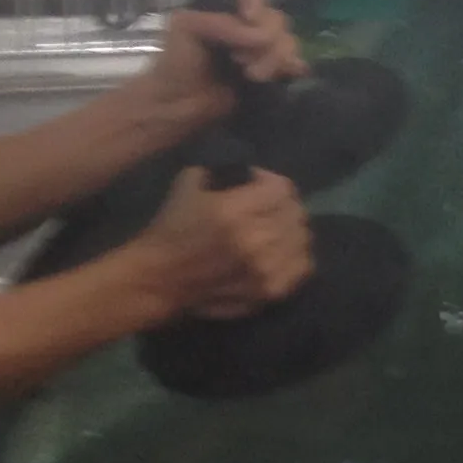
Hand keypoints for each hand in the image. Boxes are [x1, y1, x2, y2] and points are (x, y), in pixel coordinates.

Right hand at [133, 164, 313, 320]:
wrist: (159, 279)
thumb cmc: (171, 230)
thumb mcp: (189, 183)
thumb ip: (222, 170)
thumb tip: (250, 173)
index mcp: (234, 211)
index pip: (282, 189)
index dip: (270, 181)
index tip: (257, 185)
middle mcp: (255, 240)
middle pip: (295, 213)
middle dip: (282, 204)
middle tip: (268, 207)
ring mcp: (265, 269)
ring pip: (303, 238)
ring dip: (290, 229)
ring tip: (275, 229)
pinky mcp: (269, 291)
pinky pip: (303, 266)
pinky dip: (296, 255)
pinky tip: (282, 251)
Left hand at [135, 0, 306, 130]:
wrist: (177, 106)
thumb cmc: (176, 64)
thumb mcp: (188, 27)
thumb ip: (224, 23)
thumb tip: (262, 38)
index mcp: (226, 10)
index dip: (258, 7)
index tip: (250, 19)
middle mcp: (248, 27)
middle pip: (276, 19)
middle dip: (266, 41)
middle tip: (241, 61)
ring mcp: (262, 52)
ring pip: (288, 42)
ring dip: (275, 59)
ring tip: (253, 77)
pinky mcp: (272, 76)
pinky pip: (295, 64)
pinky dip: (293, 68)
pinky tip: (283, 76)